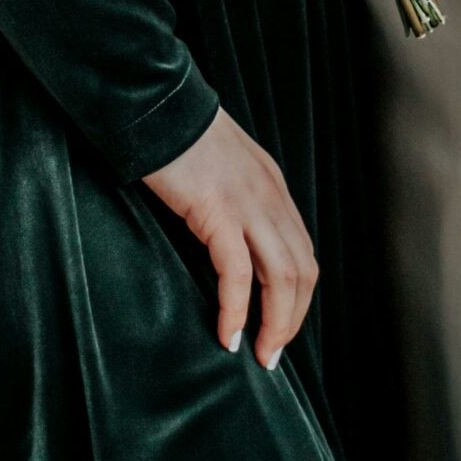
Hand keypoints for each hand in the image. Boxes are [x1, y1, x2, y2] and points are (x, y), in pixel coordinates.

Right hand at [142, 107, 318, 370]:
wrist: (158, 106)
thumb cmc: (178, 137)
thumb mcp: (222, 167)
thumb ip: (234, 198)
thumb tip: (227, 239)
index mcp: (272, 188)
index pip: (302, 252)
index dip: (297, 297)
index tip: (279, 327)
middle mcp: (270, 197)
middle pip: (301, 270)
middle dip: (292, 319)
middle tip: (272, 354)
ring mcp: (247, 203)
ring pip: (281, 276)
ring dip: (274, 323)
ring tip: (258, 354)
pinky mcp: (217, 211)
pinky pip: (237, 272)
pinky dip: (236, 309)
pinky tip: (227, 333)